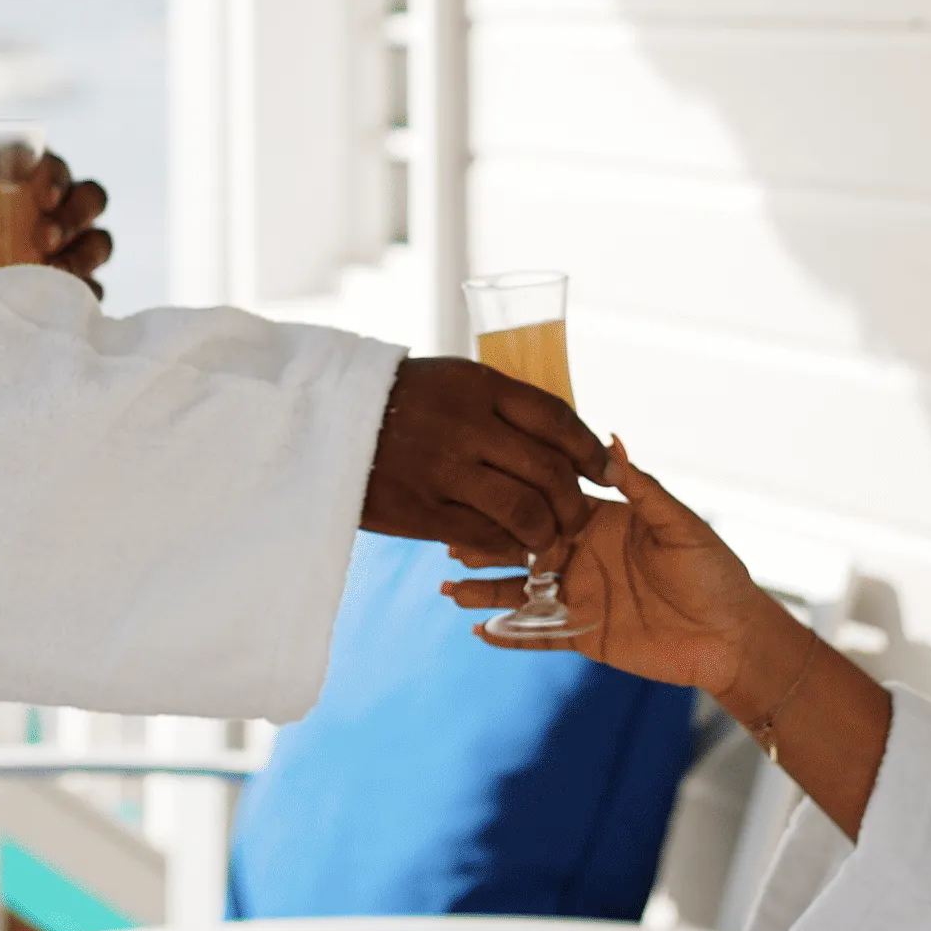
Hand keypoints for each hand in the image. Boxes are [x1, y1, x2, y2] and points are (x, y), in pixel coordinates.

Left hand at [0, 151, 111, 293]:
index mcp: (36, 178)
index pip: (56, 169)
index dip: (55, 179)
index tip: (42, 198)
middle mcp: (64, 206)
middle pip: (91, 199)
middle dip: (74, 217)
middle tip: (45, 239)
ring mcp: (75, 244)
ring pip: (99, 242)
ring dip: (84, 255)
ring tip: (58, 271)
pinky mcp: (76, 281)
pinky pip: (94, 287)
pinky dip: (85, 291)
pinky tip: (64, 299)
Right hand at [366, 358, 611, 570]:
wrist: (325, 423)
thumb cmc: (401, 403)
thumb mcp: (453, 382)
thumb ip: (503, 407)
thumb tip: (562, 439)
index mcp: (479, 386)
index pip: (555, 418)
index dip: (589, 450)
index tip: (606, 470)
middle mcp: (466, 426)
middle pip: (548, 470)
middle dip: (575, 501)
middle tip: (581, 517)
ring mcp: (443, 470)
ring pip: (523, 510)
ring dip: (548, 532)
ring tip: (550, 539)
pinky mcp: (422, 511)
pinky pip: (486, 537)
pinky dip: (510, 547)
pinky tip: (515, 548)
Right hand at [446, 442, 786, 699]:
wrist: (732, 635)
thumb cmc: (715, 572)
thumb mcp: (680, 525)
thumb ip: (642, 488)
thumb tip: (611, 440)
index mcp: (602, 524)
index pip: (547, 507)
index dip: (514, 503)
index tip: (479, 493)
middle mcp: (584, 558)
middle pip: (524, 548)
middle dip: (486, 545)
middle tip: (446, 541)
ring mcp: (581, 598)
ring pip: (522, 593)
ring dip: (486, 591)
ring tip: (448, 590)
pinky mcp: (586, 636)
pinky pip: (540, 636)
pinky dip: (511, 636)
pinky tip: (480, 632)